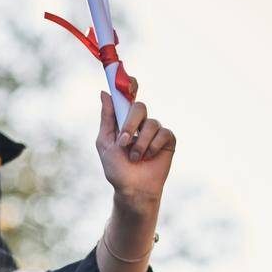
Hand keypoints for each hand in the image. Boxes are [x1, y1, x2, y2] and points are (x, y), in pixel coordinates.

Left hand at [95, 87, 174, 208]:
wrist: (132, 189)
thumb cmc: (116, 168)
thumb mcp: (105, 142)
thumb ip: (107, 118)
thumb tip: (104, 93)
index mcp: (124, 120)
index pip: (129, 96)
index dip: (129, 85)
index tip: (127, 82)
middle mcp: (141, 122)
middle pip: (140, 107)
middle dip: (130, 124)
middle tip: (123, 141)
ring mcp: (155, 130)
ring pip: (151, 123)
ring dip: (139, 143)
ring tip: (134, 158)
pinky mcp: (168, 139)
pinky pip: (163, 133)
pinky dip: (152, 147)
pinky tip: (148, 157)